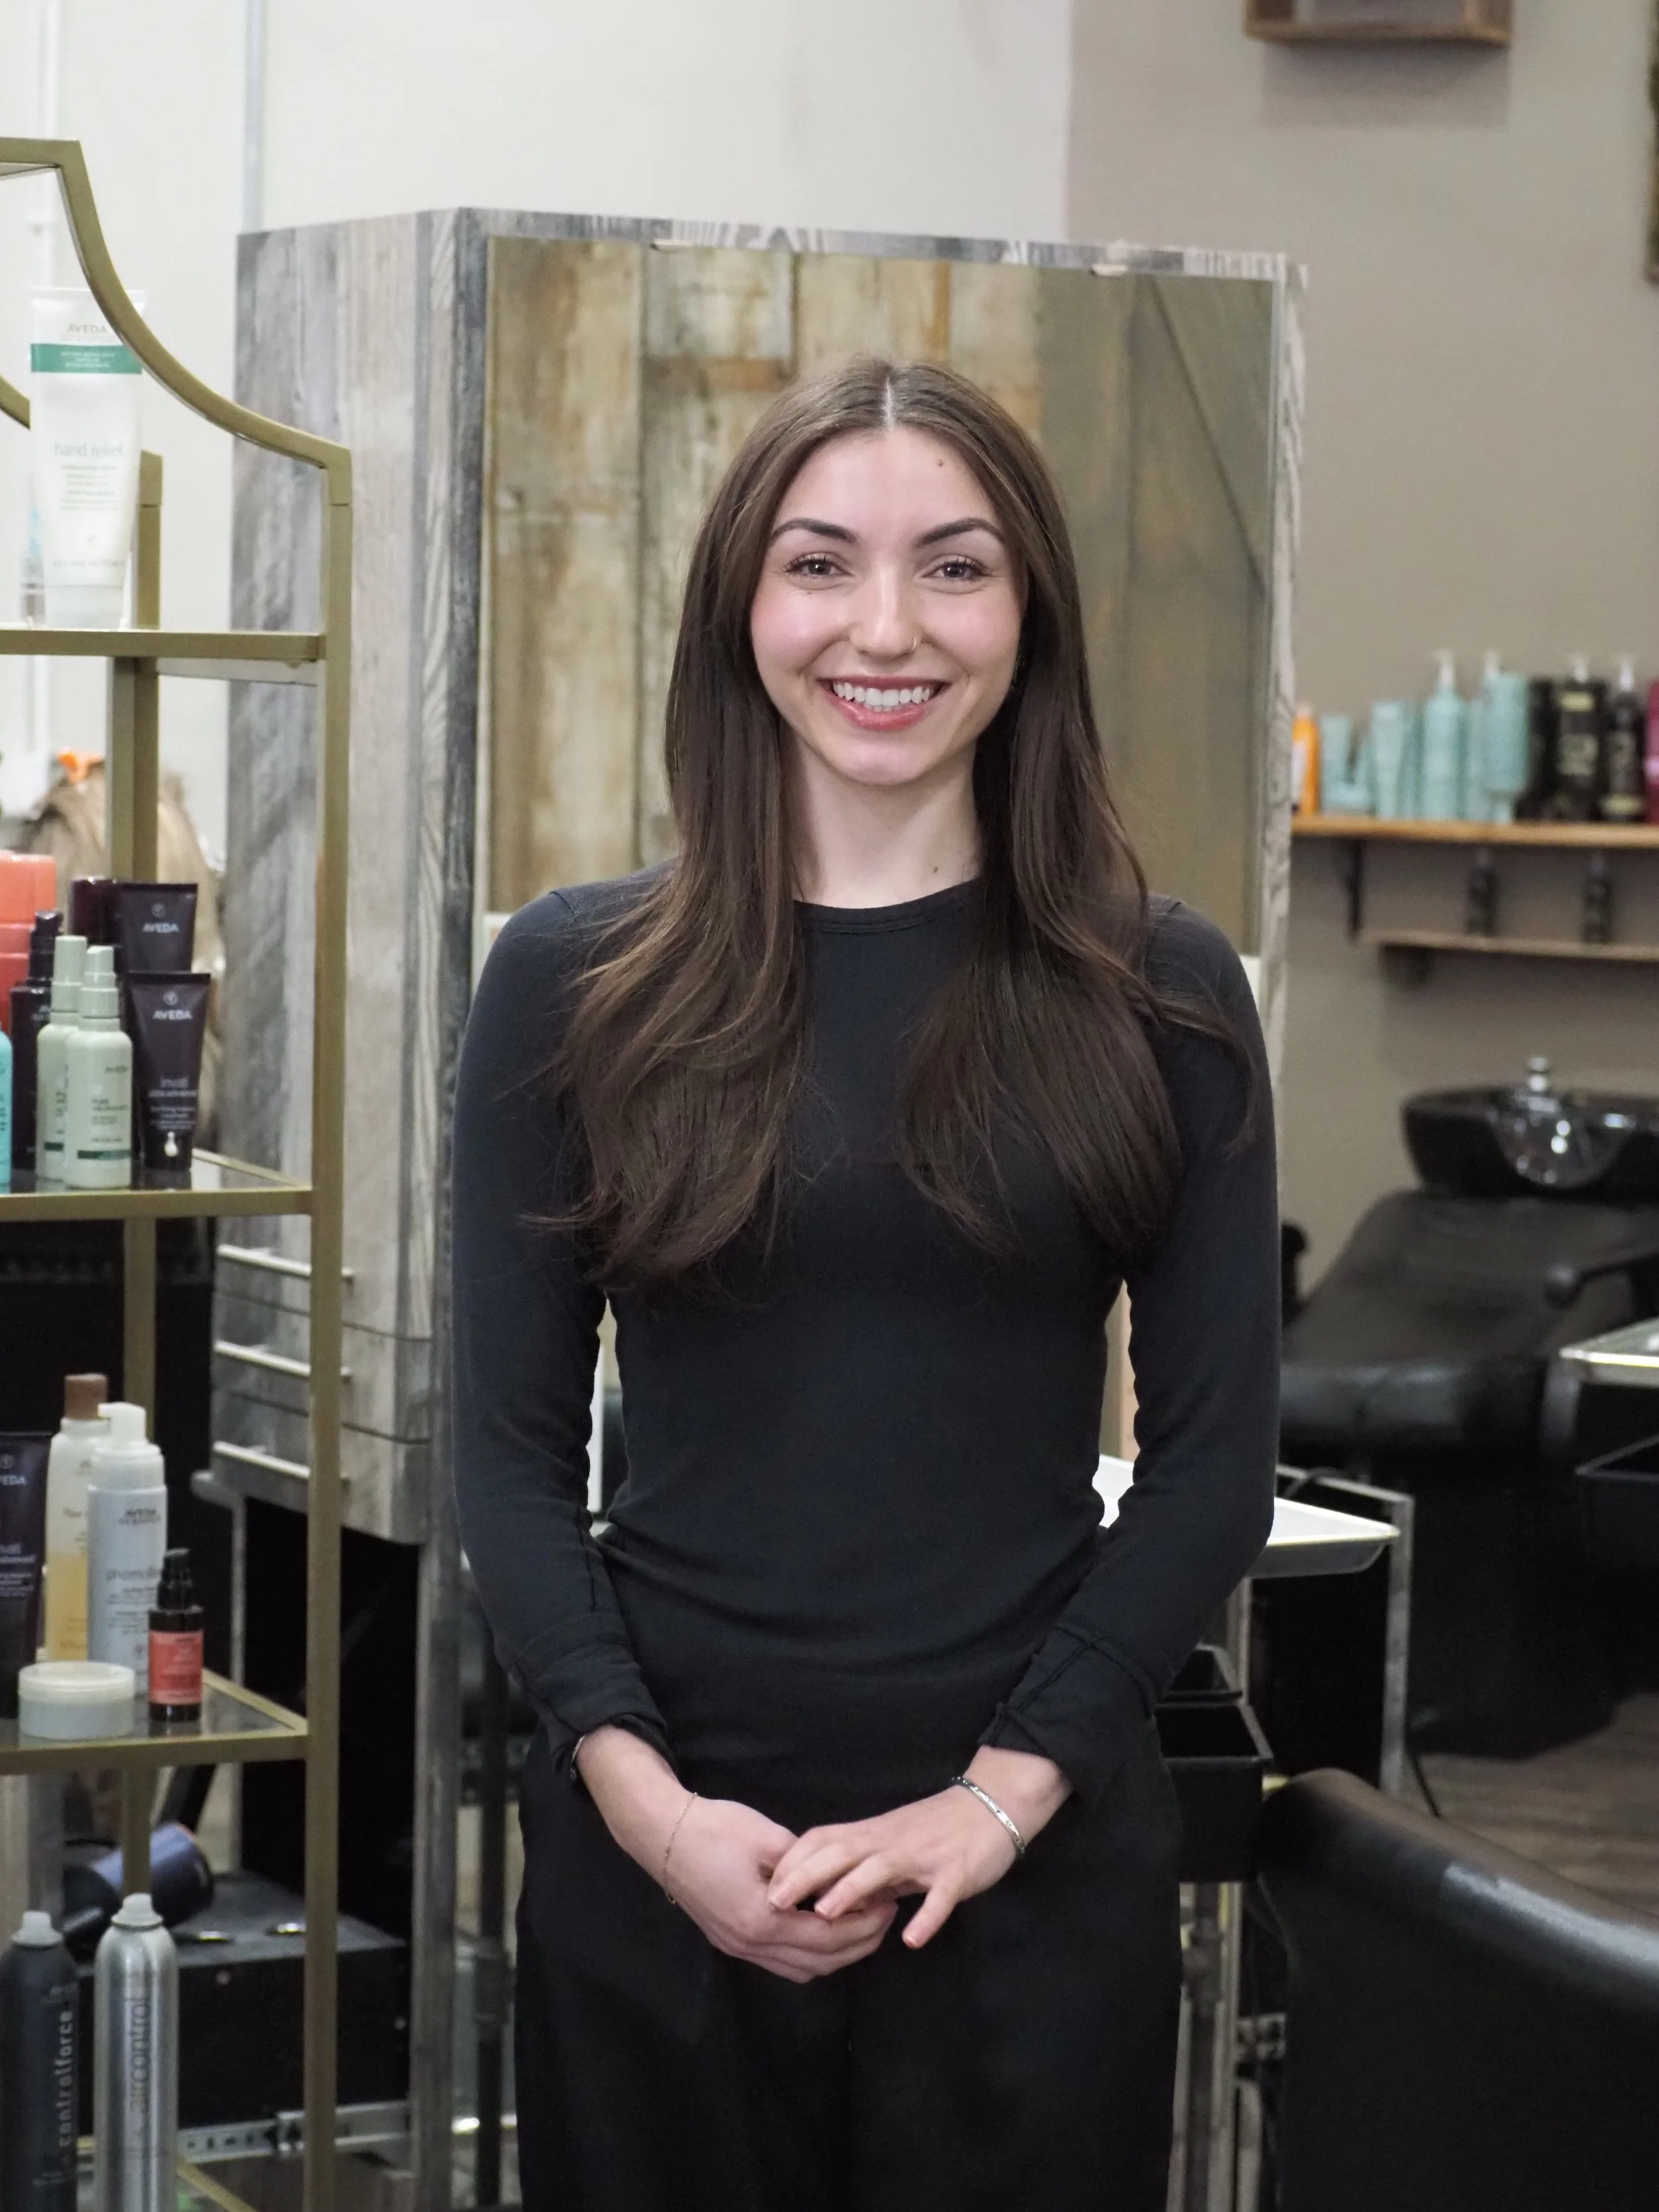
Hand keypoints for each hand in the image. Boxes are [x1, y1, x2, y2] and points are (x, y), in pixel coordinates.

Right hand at [575, 1725, 896, 1983]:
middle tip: (885, 1917)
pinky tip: (823, 1930)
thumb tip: (838, 1877)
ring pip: (800, 1969)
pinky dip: (809, 1954)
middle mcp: (750, 1945)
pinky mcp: (730, 1941)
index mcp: (762, 1921)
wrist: (662, 1835)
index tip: (888, 1904)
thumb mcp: (768, 1837)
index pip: (828, 1938)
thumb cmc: (715, 1829)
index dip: (864, 1925)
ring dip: (835, 1954)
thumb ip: (806, 1864)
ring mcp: (737, 1947)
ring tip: (861, 1925)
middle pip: (818, 1963)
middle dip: (858, 1944)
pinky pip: (781, 1962)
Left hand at [764, 1746, 1071, 1950]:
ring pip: (882, 1869)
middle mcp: (891, 1841)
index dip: (793, 1862)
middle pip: (841, 1853)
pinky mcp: (956, 1871)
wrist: (991, 1806)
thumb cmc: (936, 1828)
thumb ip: (859, 1867)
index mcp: (872, 1834)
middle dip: (805, 1876)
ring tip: (825, 1913)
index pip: (823, 1841)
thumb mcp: (890, 1843)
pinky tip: (913, 1938)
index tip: (763, 1886)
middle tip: (773, 1902)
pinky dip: (927, 1915)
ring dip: (852, 1890)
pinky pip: (940, 1895)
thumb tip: (823, 1896)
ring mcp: (924, 1856)